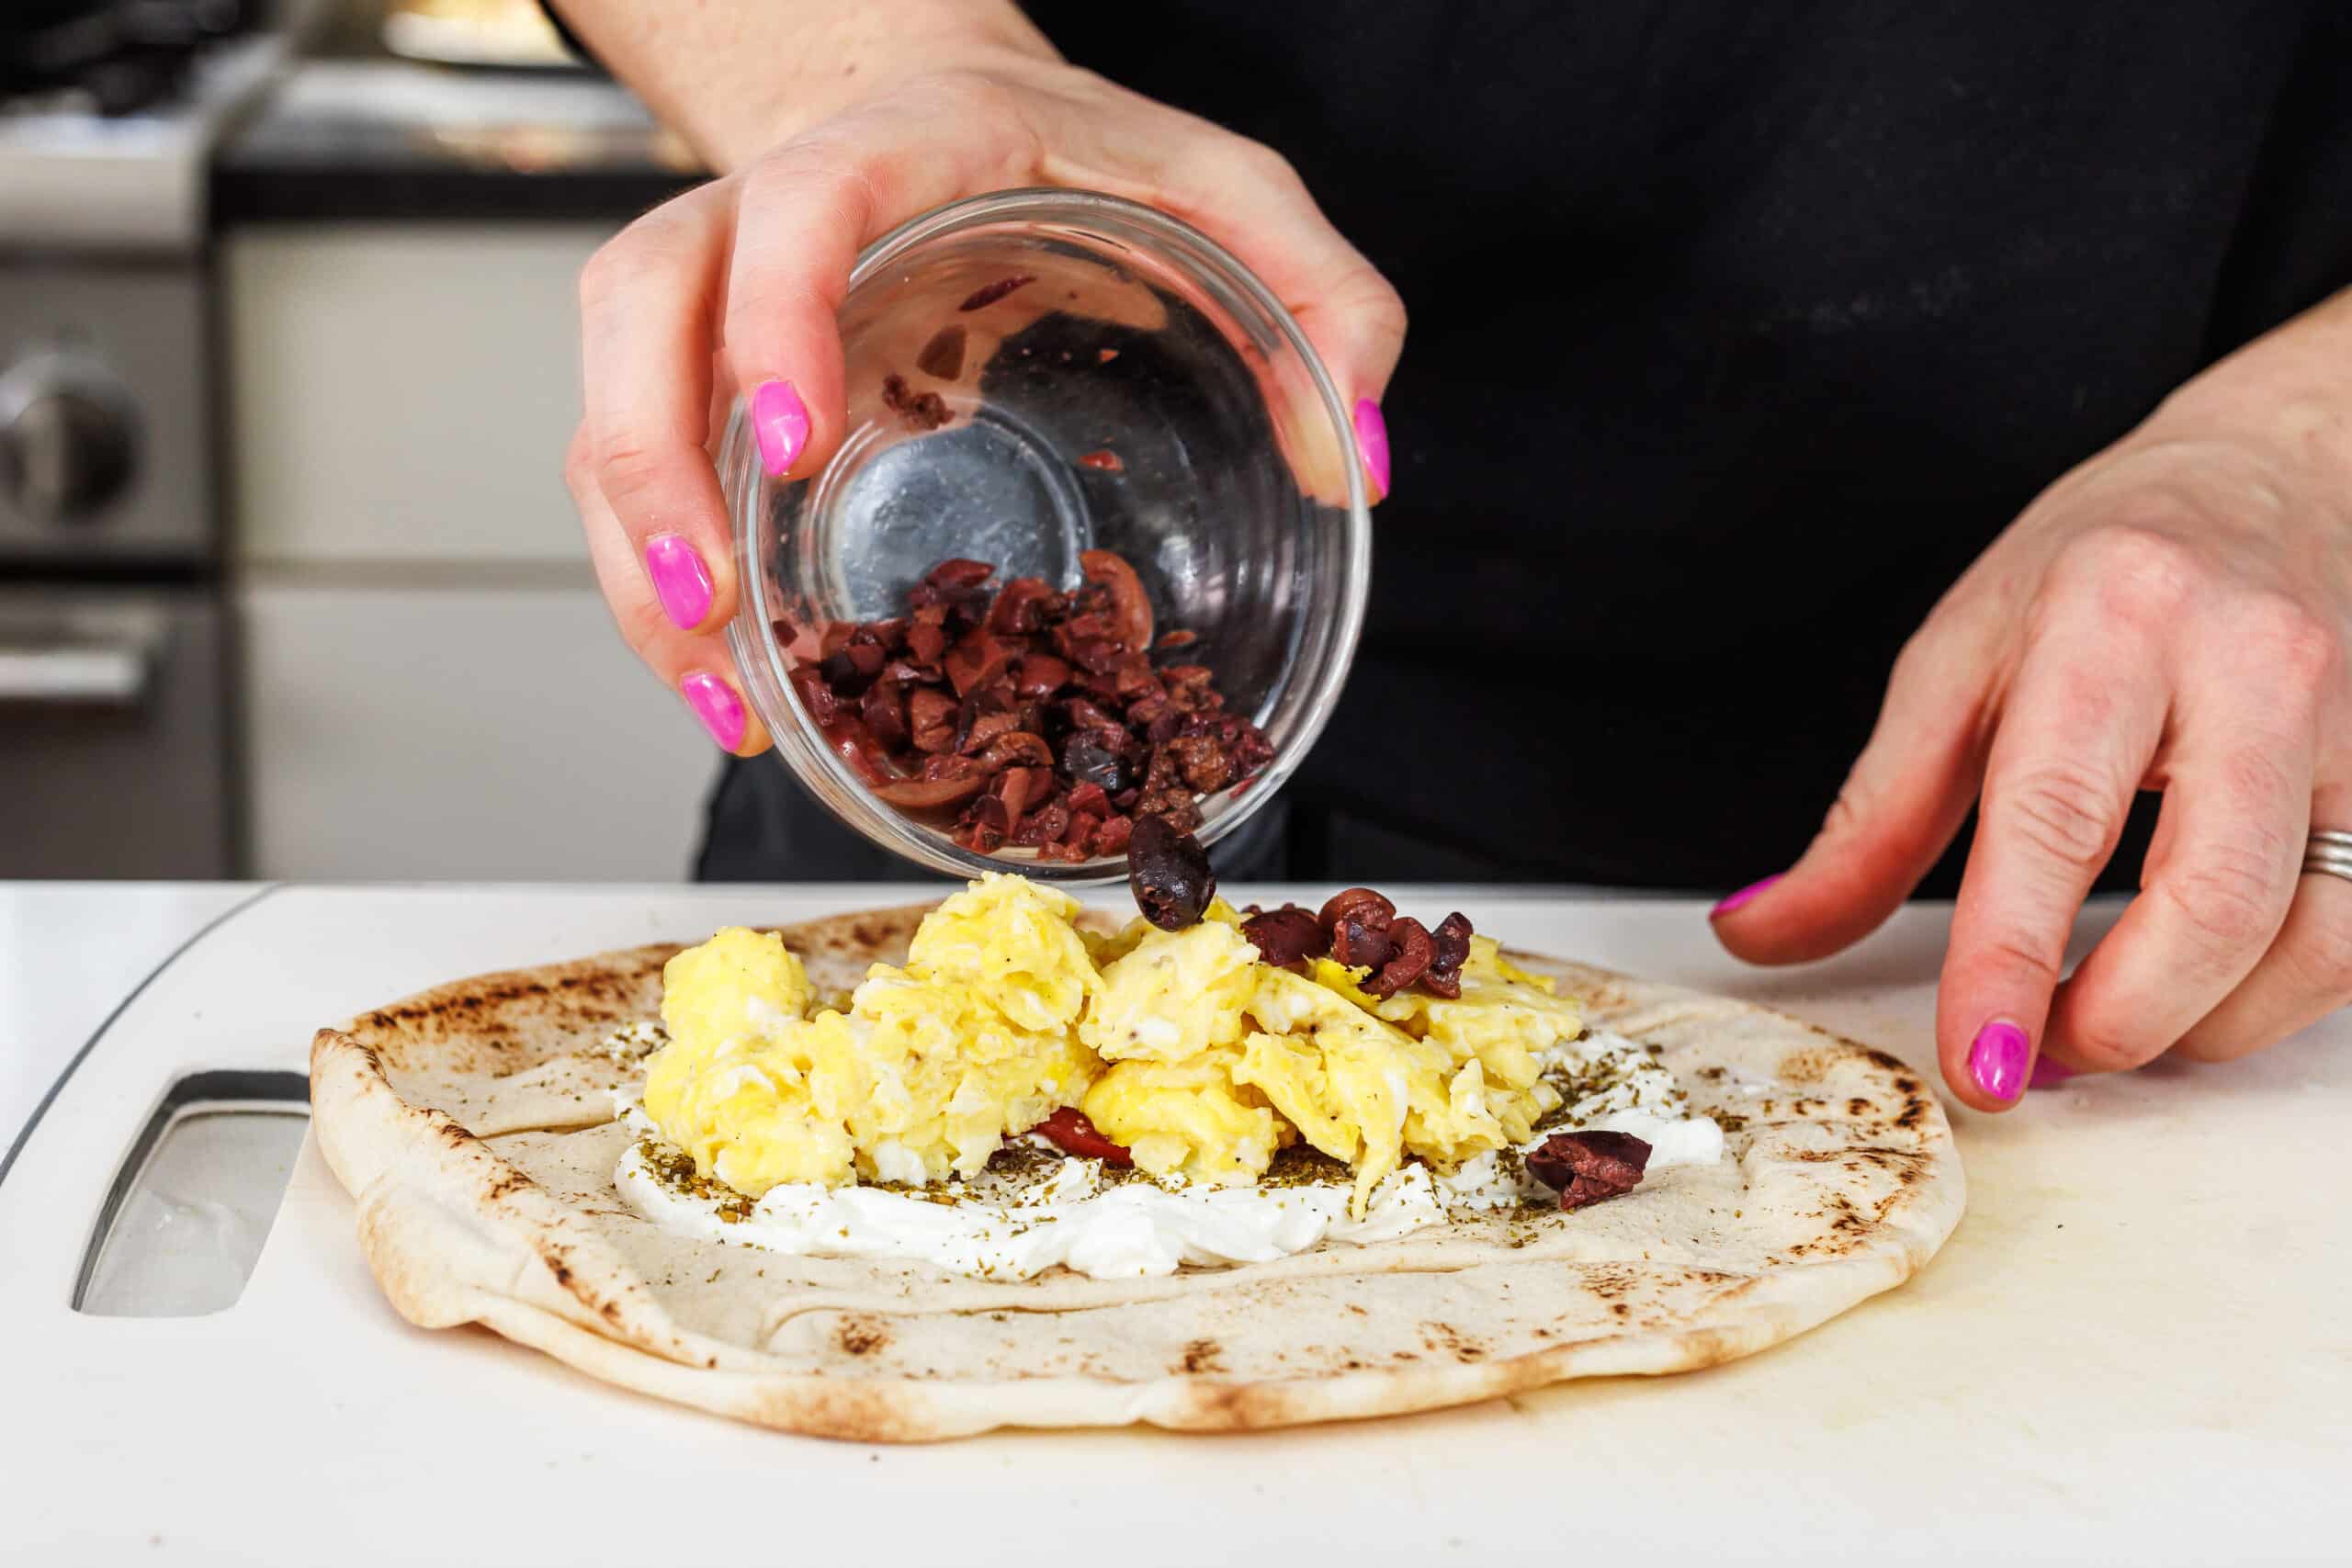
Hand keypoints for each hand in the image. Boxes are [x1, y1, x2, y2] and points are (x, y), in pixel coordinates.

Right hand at [560, 2, 1402, 755]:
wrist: (953, 114)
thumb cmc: (1085, 157)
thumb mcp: (1232, 193)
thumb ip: (1324, 299)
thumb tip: (1355, 462)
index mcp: (897, 150)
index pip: (798, 208)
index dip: (773, 316)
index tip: (797, 436)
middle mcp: (772, 211)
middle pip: (641, 310)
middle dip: (650, 466)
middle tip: (713, 603)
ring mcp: (722, 295)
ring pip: (609, 399)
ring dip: (635, 554)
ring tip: (717, 692)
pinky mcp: (710, 375)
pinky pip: (641, 463)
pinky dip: (658, 580)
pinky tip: (725, 682)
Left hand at [1712, 287, 2351, 1108]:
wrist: (2273, 471)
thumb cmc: (2097, 571)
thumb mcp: (1955, 661)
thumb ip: (1868, 819)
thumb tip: (1762, 933)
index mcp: (2113, 619)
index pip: (2055, 819)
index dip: (2011, 962)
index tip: (1979, 1062)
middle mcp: (2254, 662)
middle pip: (2210, 901)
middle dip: (2117, 1018)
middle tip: (2039, 1047)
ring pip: (2308, 939)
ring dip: (2196, 1027)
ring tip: (2108, 1018)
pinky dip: (2270, 999)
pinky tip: (2198, 988)